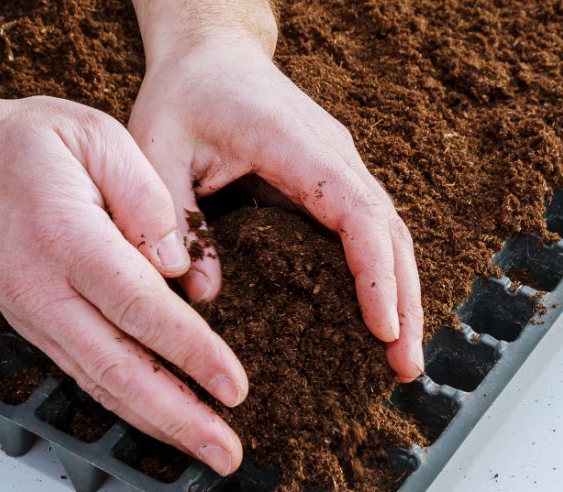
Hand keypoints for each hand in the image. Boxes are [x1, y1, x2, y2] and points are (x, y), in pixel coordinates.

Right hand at [0, 93, 246, 474]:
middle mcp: (46, 289)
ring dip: (156, 421)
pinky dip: (126, 404)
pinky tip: (161, 417)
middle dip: (179, 416)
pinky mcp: (33, 324)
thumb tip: (178, 267)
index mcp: (68, 237)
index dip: (191, 352)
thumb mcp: (94, 135)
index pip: (139, 307)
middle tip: (226, 451)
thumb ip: (144, 196)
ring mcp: (34, 314)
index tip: (234, 386)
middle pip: (119, 369)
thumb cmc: (23, 145)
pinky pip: (84, 373)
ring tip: (205, 446)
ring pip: (100, 383)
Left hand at [129, 45, 424, 381]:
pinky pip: (369, 227)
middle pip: (388, 230)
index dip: (375, 271)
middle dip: (404, 299)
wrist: (210, 52)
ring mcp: (338, 163)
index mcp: (292, 143)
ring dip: (402, 292)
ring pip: (389, 231)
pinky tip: (381, 313)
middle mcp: (331, 153)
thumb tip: (204, 295)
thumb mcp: (156, 148)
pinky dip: (383, 272)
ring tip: (403, 356)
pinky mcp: (332, 177)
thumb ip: (175, 217)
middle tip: (406, 367)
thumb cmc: (182, 97)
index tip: (383, 327)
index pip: (354, 210)